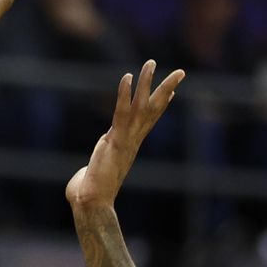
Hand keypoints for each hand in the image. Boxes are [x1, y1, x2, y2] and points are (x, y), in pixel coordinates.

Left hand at [66, 60, 184, 210]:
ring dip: (147, 84)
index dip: (159, 106)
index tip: (171, 92)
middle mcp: (131, 142)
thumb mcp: (93, 173)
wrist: (91, 204)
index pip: (147, 122)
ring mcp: (125, 140)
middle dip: (166, 90)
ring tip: (151, 63)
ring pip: (140, 107)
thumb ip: (94, 169)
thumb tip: (85, 175)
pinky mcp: (115, 141)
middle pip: (153, 111)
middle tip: (180, 71)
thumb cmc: (88, 194)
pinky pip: (121, 113)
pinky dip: (124, 95)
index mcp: (128, 146)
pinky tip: (127, 77)